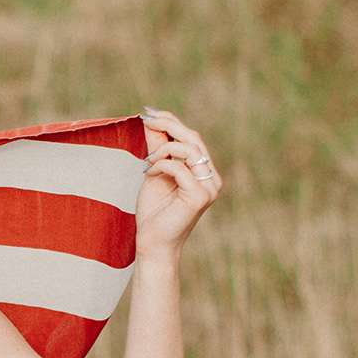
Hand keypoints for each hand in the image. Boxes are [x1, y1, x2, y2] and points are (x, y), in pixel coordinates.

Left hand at [136, 107, 221, 259]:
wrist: (153, 244)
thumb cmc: (153, 213)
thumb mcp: (153, 174)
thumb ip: (156, 150)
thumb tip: (151, 122)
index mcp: (203, 172)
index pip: (191, 138)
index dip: (171, 122)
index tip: (149, 113)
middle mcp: (211, 177)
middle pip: (193, 139)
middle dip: (168, 125)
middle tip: (146, 120)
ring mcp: (209, 187)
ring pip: (189, 150)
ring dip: (162, 150)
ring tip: (146, 163)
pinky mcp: (200, 195)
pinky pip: (180, 168)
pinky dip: (160, 166)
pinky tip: (148, 175)